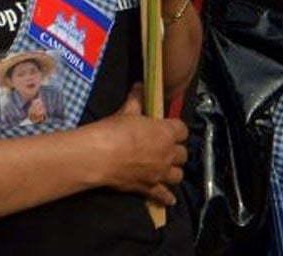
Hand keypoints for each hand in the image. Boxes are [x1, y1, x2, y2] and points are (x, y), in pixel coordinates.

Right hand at [89, 89, 188, 206]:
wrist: (100, 156)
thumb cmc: (113, 131)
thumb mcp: (125, 111)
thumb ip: (136, 100)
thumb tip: (141, 86)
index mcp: (165, 133)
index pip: (182, 129)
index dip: (175, 128)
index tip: (166, 126)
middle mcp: (168, 155)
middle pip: (183, 153)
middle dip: (174, 149)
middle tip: (163, 146)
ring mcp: (161, 174)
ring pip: (178, 174)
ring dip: (173, 170)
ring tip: (164, 167)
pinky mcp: (151, 188)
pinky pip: (165, 194)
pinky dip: (167, 196)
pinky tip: (168, 196)